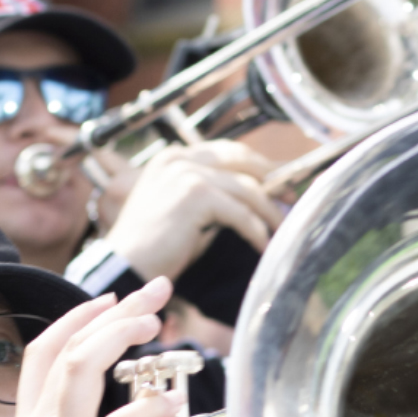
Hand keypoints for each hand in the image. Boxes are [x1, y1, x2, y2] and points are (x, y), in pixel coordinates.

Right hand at [1, 277, 182, 416]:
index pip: (46, 354)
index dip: (78, 319)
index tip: (113, 299)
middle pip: (69, 349)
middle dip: (112, 311)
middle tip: (152, 292)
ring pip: (80, 370)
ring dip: (120, 336)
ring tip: (155, 322)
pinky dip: (141, 411)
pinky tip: (165, 401)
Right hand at [101, 141, 285, 282]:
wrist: (125, 264)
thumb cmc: (153, 247)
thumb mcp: (184, 212)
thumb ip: (212, 198)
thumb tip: (252, 200)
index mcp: (175, 157)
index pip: (228, 152)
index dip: (258, 166)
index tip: (279, 182)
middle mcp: (181, 158)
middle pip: (243, 160)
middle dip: (273, 180)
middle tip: (292, 199)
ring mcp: (188, 173)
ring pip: (246, 188)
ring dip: (269, 212)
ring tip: (281, 230)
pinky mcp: (196, 195)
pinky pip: (240, 212)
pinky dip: (256, 230)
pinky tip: (264, 245)